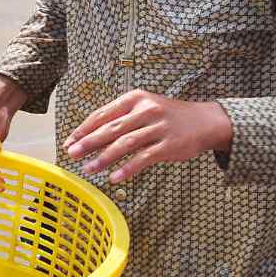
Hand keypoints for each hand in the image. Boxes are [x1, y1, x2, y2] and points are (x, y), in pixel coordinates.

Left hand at [65, 90, 232, 182]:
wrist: (205, 121)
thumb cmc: (167, 116)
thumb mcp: (144, 107)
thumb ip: (120, 118)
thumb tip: (89, 136)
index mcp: (135, 99)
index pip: (102, 114)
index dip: (84, 129)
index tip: (69, 141)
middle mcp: (146, 110)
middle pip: (110, 128)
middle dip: (88, 142)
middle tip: (71, 154)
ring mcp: (158, 128)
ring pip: (125, 144)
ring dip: (104, 158)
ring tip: (88, 169)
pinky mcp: (169, 145)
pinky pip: (144, 158)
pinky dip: (127, 169)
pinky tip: (114, 177)